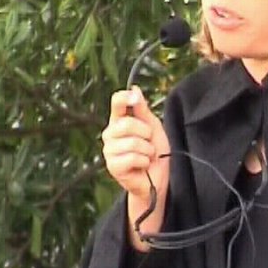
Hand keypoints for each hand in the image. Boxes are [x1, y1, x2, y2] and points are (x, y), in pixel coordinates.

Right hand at [101, 85, 169, 249]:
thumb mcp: (153, 127)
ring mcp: (109, 151)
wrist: (158, 179)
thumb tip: (135, 89)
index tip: (135, 97)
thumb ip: (143, 110)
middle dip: (146, 133)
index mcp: (120, 121)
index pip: (116, 103)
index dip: (125, 97)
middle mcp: (111, 134)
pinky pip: (132, 157)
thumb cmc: (156, 152)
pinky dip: (144, 161)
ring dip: (147, 150)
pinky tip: (143, 166)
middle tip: (149, 143)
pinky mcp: (112, 166)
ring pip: (132, 142)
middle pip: (127, 123)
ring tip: (146, 156)